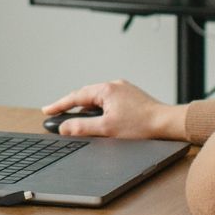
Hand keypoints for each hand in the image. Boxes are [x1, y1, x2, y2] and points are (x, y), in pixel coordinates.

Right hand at [42, 79, 185, 140]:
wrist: (168, 124)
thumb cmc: (142, 125)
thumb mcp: (107, 129)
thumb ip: (82, 127)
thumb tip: (64, 128)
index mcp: (106, 89)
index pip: (75, 96)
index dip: (59, 105)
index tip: (47, 110)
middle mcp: (114, 85)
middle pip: (86, 95)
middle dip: (71, 105)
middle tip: (58, 114)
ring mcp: (124, 90)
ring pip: (98, 98)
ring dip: (86, 107)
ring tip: (77, 117)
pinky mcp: (132, 97)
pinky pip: (109, 100)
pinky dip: (99, 108)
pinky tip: (100, 117)